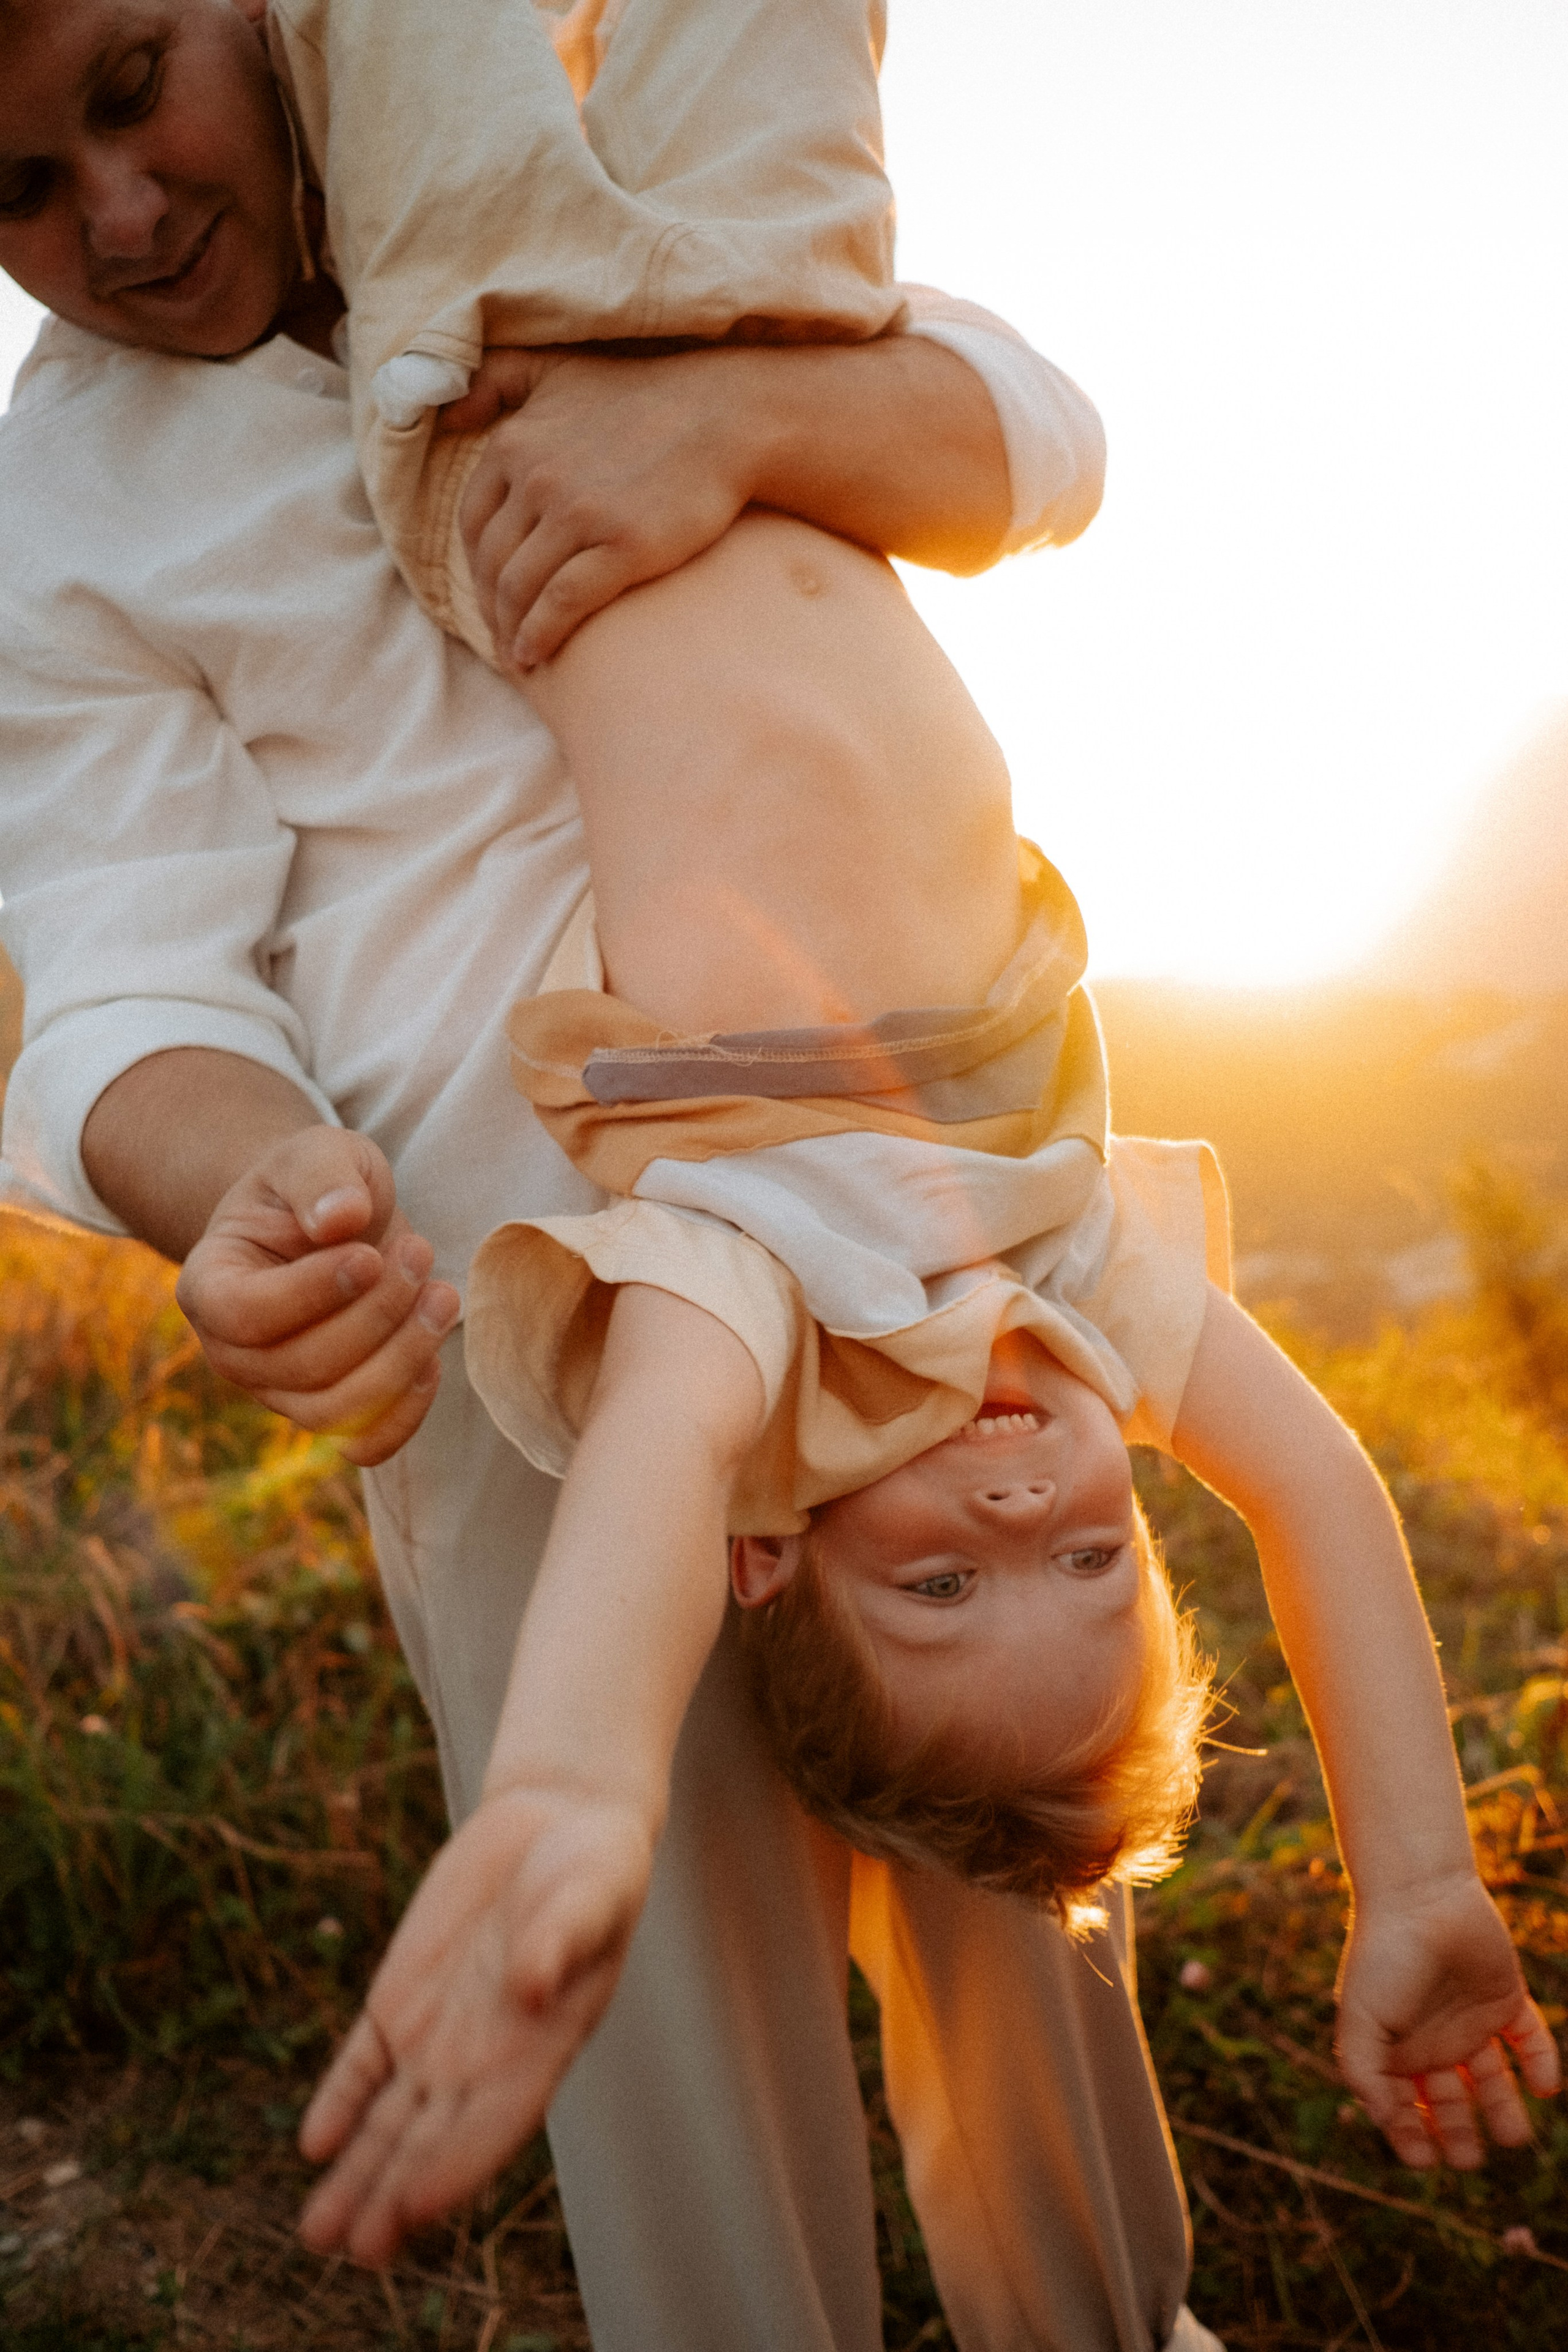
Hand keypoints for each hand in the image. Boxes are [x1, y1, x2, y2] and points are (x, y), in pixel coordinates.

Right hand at [174, 1126, 459, 1466]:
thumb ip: (322, 1175)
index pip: (244, 1315)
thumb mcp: (316, 1154)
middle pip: (303, 1365)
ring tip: (444, 1296)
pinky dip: (405, 1414)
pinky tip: (435, 1358)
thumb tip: (340, 1218)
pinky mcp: (329, 1413)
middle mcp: (232, 1352)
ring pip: (335, 1410)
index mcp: (209, 1285)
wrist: (332, 1224)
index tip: (369, 1254)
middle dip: (377, 1314)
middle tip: (421, 1253)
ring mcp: (278, 1392)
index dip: (312, 1294)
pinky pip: (363, 1444)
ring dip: (402, 1357)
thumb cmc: (316, 1187)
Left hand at [297, 1781, 652, 2263]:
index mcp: (543, 2047)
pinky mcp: (402, 1996)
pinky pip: (362, 2061)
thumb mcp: (592, 1892)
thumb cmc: (596, 1866)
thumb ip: (562, 1938)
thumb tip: (531, 1986)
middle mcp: (487, 2057)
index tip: (416, 2207)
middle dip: (393, 2194)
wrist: (557, 1821)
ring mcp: (439, 2032)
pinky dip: (339, 2100)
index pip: (494, 2124)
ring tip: (317, 2232)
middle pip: (432, 2139)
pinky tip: (314, 2142)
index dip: (456, 2167)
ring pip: (388, 2117)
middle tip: (357, 2249)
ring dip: (356, 2171)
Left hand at [442, 345, 754, 668]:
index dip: (474, 567)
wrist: (725, 417)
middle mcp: (538, 478)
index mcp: (516, 443)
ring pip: (520, 588)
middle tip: (502, 637)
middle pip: (492, 563)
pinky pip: (562, 603)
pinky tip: (537, 655)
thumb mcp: (558, 370)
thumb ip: (498, 383)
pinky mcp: (622, 546)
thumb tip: (452, 418)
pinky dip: (540, 636)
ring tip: (519, 655)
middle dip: (491, 608)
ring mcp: (579, 514)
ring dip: (511, 631)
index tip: (489, 593)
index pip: (472, 523)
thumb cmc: (644, 396)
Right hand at [1335, 1873, 1561, 2167]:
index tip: (1424, 2161)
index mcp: (1396, 2048)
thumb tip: (1383, 2119)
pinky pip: (1530, 2040)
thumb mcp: (1360, 2018)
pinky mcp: (1506, 2000)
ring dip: (1504, 2112)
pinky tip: (1544, 2086)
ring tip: (1515, 2137)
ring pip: (1493, 2080)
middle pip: (1451, 2102)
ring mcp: (1471, 2021)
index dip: (1410, 2136)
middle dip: (1459, 2135)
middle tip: (1468, 2159)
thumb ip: (1363, 2073)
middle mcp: (1434, 2040)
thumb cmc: (1383, 1956)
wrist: (1422, 1895)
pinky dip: (1542, 2064)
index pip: (1404, 2106)